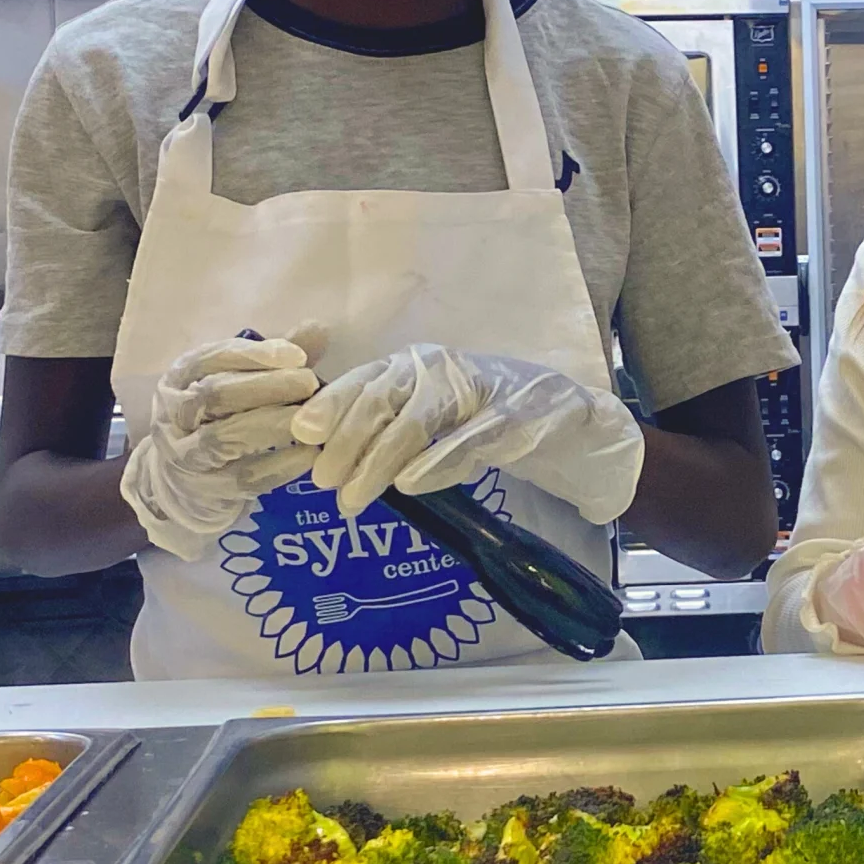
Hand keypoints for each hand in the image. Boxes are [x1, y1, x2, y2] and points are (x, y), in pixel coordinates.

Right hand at [120, 330, 323, 560]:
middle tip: (310, 383)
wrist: (179, 482)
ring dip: (272, 425)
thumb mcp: (237, 384)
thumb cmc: (218, 420)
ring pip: (224, 438)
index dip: (253, 356)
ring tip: (310, 419)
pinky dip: (278, 465)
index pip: (211, 358)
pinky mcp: (207, 491)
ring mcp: (186, 455)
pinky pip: (243, 478)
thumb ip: (276, 360)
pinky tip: (308, 455)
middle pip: (215, 396)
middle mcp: (176, 414)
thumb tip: (318, 327)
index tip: (297, 355)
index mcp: (181, 377)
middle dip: (265, 387)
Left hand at [291, 344, 643, 523]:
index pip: (364, 380)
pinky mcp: (513, 417)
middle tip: (321, 482)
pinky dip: (435, 463)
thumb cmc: (483, 416)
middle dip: (346, 441)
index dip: (331, 405)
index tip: (301, 435)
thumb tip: (323, 453)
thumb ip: (386, 426)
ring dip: (379, 461)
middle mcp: (442, 368)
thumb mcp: (430, 415)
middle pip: (382, 399)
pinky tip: (408, 485)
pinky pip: (467, 440)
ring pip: (417, 420)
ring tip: (353, 498)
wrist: (562, 413)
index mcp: (417, 365)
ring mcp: (479, 390)